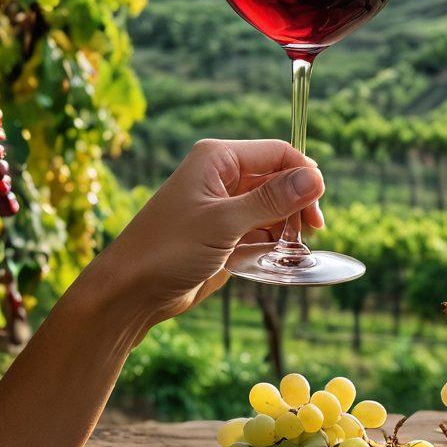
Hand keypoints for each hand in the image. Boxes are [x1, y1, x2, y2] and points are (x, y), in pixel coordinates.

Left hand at [80, 139, 323, 331]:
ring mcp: (223, 206)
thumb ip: (271, 201)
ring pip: (273, 207)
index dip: (303, 175)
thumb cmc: (167, 250)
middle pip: (279, 179)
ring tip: (292, 249)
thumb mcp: (224, 223)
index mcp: (218, 158)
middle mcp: (222, 176)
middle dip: (297, 204)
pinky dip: (273, 242)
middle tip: (310, 233)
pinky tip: (279, 258)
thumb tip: (316, 178)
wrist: (129, 293)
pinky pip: (261, 230)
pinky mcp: (224, 233)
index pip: (278, 153)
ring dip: (286, 226)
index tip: (318, 210)